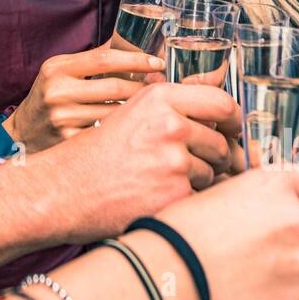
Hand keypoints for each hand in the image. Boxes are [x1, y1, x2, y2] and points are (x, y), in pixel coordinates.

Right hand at [2, 42, 165, 152]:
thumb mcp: (61, 71)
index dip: (136, 58)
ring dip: (140, 110)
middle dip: (144, 86)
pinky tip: (134, 128)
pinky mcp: (69, 142)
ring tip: (154, 106)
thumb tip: (136, 45)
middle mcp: (57, 92)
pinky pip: (108, 133)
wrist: (21, 134)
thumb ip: (93, 59)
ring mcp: (63, 119)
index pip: (104, 58)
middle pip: (115, 86)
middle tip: (162, 86)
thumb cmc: (49, 97)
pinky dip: (124, 129)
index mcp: (57, 68)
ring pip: (116, 112)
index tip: (158, 62)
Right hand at [43, 81, 239, 240]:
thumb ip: (171, 104)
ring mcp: (174, 162)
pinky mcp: (174, 195)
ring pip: (212, 173)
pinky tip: (156, 197)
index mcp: (161, 99)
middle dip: (213, 157)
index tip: (233, 129)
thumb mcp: (131, 112)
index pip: (222, 102)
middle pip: (221, 142)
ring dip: (196, 180)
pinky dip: (184, 200)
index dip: (233, 119)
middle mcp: (171, 125)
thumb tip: (214, 106)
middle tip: (188, 165)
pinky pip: (199, 197)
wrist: (64, 189)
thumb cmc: (96, 153)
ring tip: (161, 181)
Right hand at [155, 167, 298, 299]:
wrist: (172, 272)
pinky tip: (249, 286)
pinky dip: (279, 288)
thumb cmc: (183, 230)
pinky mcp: (295, 292)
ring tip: (250, 266)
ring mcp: (298, 256)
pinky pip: (296, 288)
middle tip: (269, 242)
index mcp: (274, 186)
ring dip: (288, 261)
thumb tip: (270, 204)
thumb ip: (258, 195)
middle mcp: (294, 216)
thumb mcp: (221, 193)